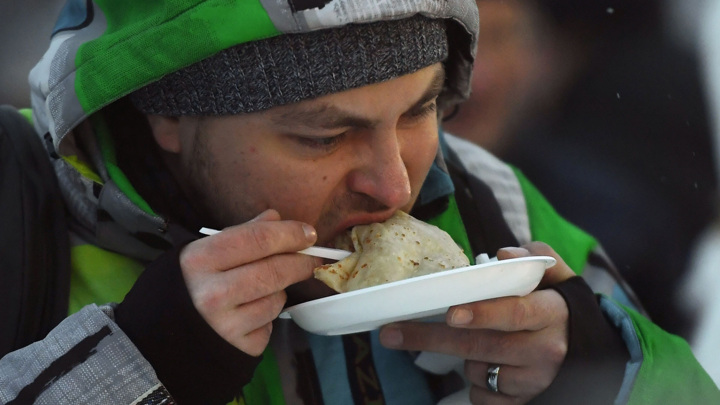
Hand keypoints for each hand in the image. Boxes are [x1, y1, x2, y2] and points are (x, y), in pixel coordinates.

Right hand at [179, 209, 320, 355]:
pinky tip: (249, 315)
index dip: (289, 234)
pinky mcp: (239, 347)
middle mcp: (212, 293)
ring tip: (259, 291)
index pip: (258, 239)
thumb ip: (242, 234)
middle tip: (312, 259)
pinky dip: (267, 317)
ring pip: (277, 299)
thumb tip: (275, 218)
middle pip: (274, 270)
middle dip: (300, 262)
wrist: (166, 334)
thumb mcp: (206, 253)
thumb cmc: (191, 285)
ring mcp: (226, 325)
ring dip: (279, 292)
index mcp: (200, 260)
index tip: (309, 233)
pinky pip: (270, 325)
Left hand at [379, 242, 575, 403]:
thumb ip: (535, 259)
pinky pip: (481, 397)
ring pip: (477, 371)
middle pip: (480, 346)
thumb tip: (503, 255)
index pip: (515, 312)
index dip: (482, 313)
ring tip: (479, 342)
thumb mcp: (558, 278)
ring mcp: (534, 381)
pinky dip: (474, 383)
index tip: (451, 313)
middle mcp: (545, 350)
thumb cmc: (559, 308)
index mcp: (552, 312)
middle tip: (391, 333)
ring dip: (464, 358)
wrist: (587, 355)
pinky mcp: (523, 402)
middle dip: (431, 338)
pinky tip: (489, 367)